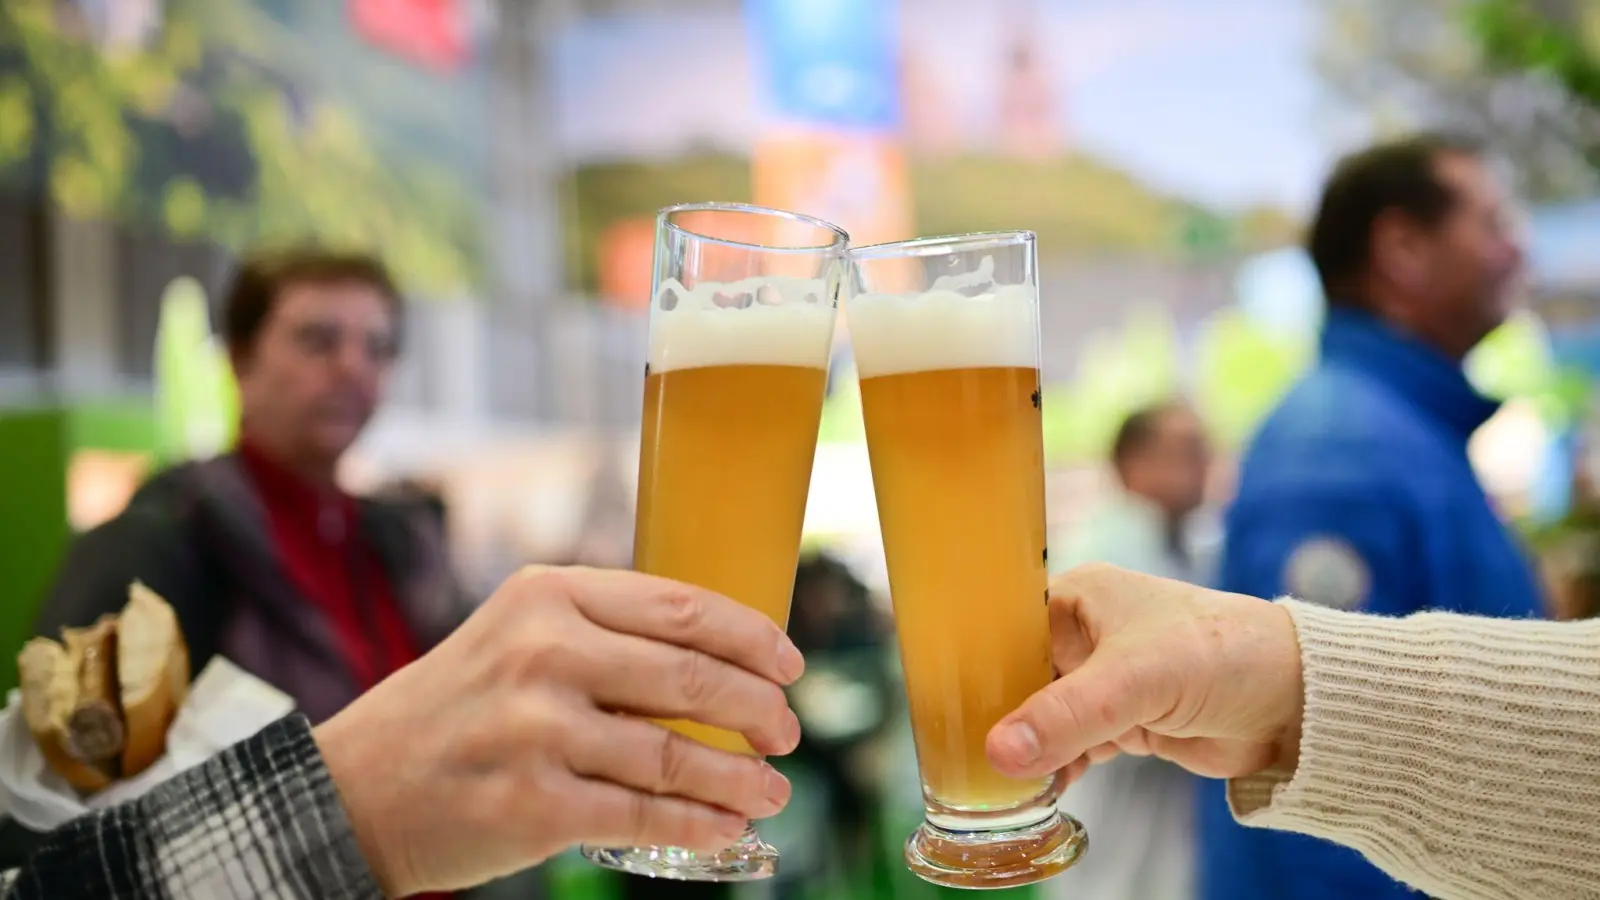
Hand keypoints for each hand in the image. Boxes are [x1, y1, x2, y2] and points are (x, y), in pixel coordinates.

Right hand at [313, 566, 804, 895]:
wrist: (357, 788)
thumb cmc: (459, 708)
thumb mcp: (517, 635)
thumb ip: (605, 632)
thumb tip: (723, 659)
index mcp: (549, 596)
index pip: (681, 608)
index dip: (752, 638)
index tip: (790, 663)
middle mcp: (544, 653)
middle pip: (691, 678)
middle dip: (758, 709)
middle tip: (787, 731)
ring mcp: (538, 731)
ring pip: (677, 755)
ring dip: (741, 777)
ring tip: (773, 789)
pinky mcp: (535, 805)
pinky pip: (646, 815)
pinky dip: (699, 824)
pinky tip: (727, 827)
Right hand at [987, 563, 1303, 783]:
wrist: (1295, 700)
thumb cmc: (1221, 654)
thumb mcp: (1135, 679)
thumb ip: (1067, 717)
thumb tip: (1000, 752)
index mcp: (1077, 597)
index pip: (1004, 624)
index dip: (971, 658)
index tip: (939, 697)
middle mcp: (1083, 634)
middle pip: (1017, 676)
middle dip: (994, 713)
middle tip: (959, 749)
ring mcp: (1103, 680)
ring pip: (1042, 716)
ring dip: (1025, 746)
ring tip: (994, 780)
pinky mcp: (1123, 721)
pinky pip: (1071, 746)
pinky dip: (1055, 768)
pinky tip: (1039, 789)